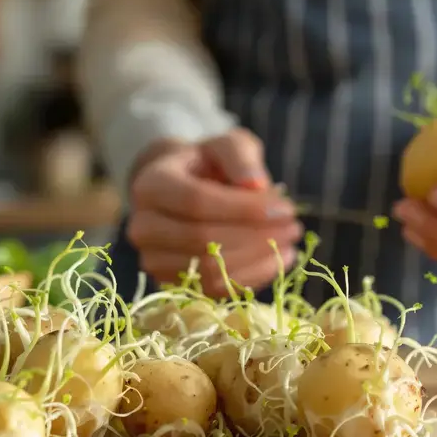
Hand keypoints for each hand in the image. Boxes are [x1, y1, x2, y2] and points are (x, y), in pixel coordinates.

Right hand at [126, 128, 301, 297]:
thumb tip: (256, 185)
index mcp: (151, 184)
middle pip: (202, 239)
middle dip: (256, 236)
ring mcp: (153, 259)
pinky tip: (276, 261)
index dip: (244, 209)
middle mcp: (143, 226)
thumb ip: (241, 156)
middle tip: (294, 227)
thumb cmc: (207, 165)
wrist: (182, 191)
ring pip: (208, 269)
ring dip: (256, 259)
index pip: (196, 202)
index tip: (286, 208)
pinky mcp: (170, 284)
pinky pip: (213, 290)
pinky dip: (250, 278)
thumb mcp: (227, 146)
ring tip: (290, 243)